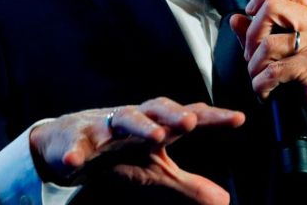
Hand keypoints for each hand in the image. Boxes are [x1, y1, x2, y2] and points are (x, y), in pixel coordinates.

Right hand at [28, 97, 244, 203]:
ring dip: (140, 126)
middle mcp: (135, 119)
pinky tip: (75, 161)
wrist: (67, 144)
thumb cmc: (119, 153)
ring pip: (123, 120)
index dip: (214, 117)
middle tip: (191, 121)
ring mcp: (105, 127)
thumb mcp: (156, 170)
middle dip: (175, 115)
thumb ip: (188, 184)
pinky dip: (75, 152)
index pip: (190, 116)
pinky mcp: (75, 140)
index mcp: (157, 125)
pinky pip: (76, 145)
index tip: (239, 118)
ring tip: (155, 136)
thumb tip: (224, 200)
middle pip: (158, 110)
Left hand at [231, 0, 306, 167]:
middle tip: (253, 57)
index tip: (251, 15)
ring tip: (261, 81)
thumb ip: (263, 37)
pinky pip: (272, 70)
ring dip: (254, 67)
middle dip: (252, 34)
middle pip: (272, 5)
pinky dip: (261, 86)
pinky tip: (267, 94)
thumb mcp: (290, 58)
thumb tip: (236, 19)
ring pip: (267, 42)